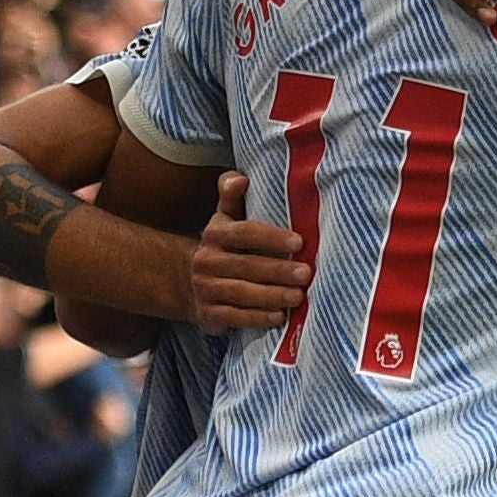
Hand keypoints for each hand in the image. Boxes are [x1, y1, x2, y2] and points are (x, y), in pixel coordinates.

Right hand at [188, 173, 309, 333]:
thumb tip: (239, 178)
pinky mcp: (208, 314)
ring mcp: (205, 289)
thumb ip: (232, 195)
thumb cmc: (225, 243)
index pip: (245, 233)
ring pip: (241, 293)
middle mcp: (206, 261)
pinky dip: (257, 318)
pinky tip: (279, 317)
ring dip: (272, 296)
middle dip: (279, 271)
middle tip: (307, 274)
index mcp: (215, 233)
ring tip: (298, 297)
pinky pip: (234, 317)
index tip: (300, 241)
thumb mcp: (226, 216)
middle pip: (247, 266)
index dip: (272, 237)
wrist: (190, 281)